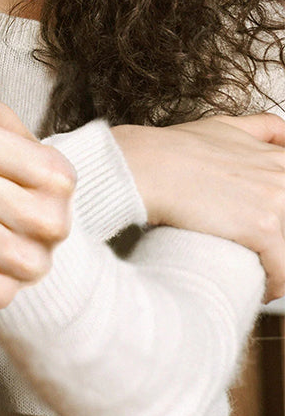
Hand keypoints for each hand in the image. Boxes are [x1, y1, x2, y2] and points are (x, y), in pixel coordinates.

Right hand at [113, 114, 284, 301]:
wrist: (145, 165)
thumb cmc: (171, 149)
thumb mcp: (221, 126)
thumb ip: (260, 128)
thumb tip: (283, 132)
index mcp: (277, 158)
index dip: (279, 214)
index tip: (269, 227)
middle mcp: (282, 176)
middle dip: (279, 239)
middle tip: (260, 250)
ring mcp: (276, 201)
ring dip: (279, 264)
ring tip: (262, 275)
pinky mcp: (263, 228)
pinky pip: (283, 271)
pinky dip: (275, 285)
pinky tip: (261, 288)